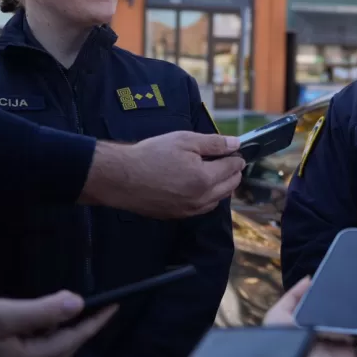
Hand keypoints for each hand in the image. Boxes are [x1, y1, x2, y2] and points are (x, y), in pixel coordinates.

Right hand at [0, 291, 115, 356]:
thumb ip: (44, 310)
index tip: (115, 305)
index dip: (96, 321)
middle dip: (84, 329)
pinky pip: (34, 346)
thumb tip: (78, 303)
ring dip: (65, 331)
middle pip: (65, 347)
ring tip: (74, 312)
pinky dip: (46, 333)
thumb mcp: (8, 314)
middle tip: (100, 310)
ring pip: (50, 348)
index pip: (75, 338)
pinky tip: (42, 321)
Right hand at [85, 132, 245, 217]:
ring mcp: (189, 211)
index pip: (233, 168)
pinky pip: (202, 208)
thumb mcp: (184, 140)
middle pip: (230, 186)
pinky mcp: (177, 216)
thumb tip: (236, 144)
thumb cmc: (151, 154)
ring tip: (215, 172)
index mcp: (205, 179)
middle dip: (233, 172)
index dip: (236, 157)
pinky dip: (208, 197)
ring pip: (217, 200)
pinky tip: (199, 186)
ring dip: (222, 187)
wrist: (120, 178)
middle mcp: (201, 199)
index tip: (233, 150)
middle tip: (227, 159)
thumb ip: (214, 143)